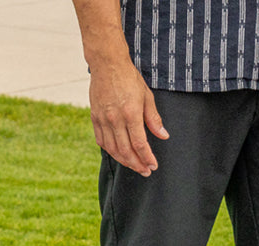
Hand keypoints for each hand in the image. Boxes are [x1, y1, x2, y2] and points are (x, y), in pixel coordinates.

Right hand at [88, 61, 168, 175]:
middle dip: (137, 164)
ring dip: (124, 161)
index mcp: (131, 113)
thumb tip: (163, 136)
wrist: (106, 63)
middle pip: (126, 151)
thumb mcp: (147, 96)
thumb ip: (154, 119)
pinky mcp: (95, 117)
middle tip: (146, 171)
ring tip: (134, 165)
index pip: (140, 144)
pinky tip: (119, 154)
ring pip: (113, 149)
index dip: (147, 158)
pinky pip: (101, 140)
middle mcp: (115, 118)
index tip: (153, 166)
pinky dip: (110, 151)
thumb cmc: (129, 78)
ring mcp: (103, 118)